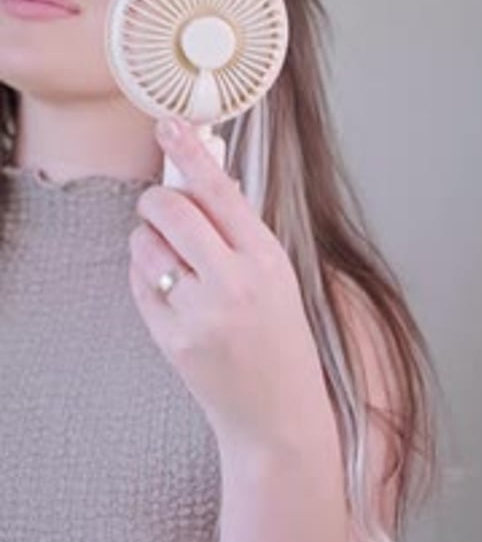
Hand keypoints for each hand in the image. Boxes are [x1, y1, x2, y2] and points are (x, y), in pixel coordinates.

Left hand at [128, 117, 332, 456]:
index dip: (190, 152)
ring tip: (175, 259)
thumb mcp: (278, 276)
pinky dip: (147, 273)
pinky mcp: (171, 340)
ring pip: (145, 244)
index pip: (221, 190)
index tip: (168, 124)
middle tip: (161, 203)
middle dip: (158, 199)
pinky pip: (139, 282)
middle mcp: (233, 283)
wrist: (277, 416)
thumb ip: (241, 228)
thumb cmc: (283, 340)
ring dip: (150, 239)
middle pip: (171, 210)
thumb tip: (204, 176)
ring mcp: (199, 314)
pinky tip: (171, 288)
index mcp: (267, 259)